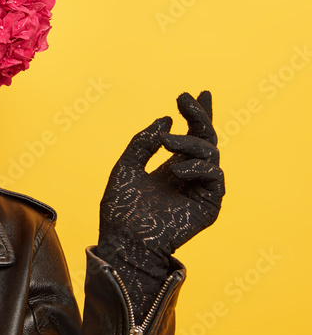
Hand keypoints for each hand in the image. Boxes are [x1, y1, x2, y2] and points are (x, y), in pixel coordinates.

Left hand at [97, 92, 224, 313]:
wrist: (124, 241)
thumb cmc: (121, 209)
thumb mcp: (127, 167)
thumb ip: (143, 142)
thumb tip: (165, 119)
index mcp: (172, 167)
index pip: (191, 136)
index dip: (197, 114)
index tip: (198, 93)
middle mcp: (189, 175)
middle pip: (205, 139)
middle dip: (199, 116)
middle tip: (186, 101)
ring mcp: (200, 189)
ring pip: (210, 152)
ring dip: (190, 142)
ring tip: (167, 142)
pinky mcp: (209, 204)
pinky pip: (215, 177)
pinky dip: (199, 167)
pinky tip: (179, 168)